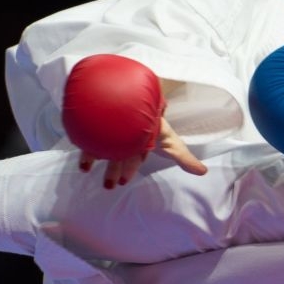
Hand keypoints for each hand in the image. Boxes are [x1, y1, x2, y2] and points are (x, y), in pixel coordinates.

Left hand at [78, 114, 207, 188]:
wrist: (140, 97)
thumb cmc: (157, 121)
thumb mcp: (172, 144)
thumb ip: (184, 159)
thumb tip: (202, 172)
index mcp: (143, 139)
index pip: (136, 157)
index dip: (130, 170)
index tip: (123, 182)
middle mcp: (128, 133)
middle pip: (120, 153)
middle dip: (114, 169)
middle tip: (108, 186)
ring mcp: (115, 124)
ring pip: (105, 143)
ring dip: (96, 157)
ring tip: (86, 169)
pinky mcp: (102, 117)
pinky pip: (92, 130)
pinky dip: (86, 141)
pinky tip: (80, 150)